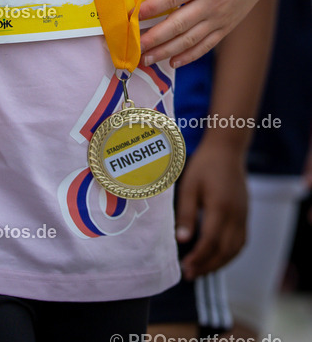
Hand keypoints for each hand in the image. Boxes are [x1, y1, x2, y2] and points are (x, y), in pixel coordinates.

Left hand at [138, 0, 279, 66]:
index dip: (156, 6)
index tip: (136, 14)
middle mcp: (213, 2)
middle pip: (180, 23)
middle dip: (157, 36)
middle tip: (136, 45)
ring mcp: (220, 17)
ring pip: (190, 38)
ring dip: (167, 50)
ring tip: (147, 59)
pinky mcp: (225, 26)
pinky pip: (206, 45)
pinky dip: (189, 55)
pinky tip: (172, 62)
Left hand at [174, 142, 247, 278]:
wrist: (227, 150)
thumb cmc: (204, 166)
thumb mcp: (189, 186)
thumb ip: (186, 214)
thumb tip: (181, 240)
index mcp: (220, 207)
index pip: (211, 242)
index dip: (198, 258)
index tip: (185, 268)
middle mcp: (236, 215)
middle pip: (225, 251)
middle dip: (207, 266)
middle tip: (190, 275)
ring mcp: (244, 216)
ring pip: (235, 249)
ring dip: (219, 264)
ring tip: (201, 270)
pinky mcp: (245, 215)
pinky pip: (241, 242)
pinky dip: (229, 254)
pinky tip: (216, 257)